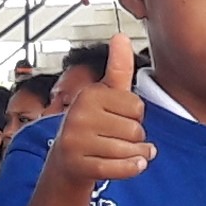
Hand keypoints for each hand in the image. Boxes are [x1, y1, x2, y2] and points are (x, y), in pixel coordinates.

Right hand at [49, 30, 151, 185]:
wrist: (68, 160)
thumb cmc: (93, 124)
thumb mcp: (106, 95)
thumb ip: (118, 68)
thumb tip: (120, 35)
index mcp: (89, 94)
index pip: (137, 107)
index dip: (135, 116)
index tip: (117, 117)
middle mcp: (78, 115)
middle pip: (135, 130)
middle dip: (134, 137)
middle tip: (116, 137)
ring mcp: (76, 141)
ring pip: (129, 150)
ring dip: (135, 155)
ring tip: (123, 152)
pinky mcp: (78, 165)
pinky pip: (120, 168)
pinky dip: (132, 169)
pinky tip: (134, 165)